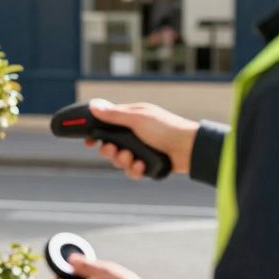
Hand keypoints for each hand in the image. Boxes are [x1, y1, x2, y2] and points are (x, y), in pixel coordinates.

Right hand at [81, 98, 198, 180]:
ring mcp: (141, 150)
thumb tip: (94, 106)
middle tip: (113, 150)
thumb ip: (114, 115)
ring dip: (123, 161)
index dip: (96, 134)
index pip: (107, 126)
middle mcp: (135, 135)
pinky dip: (135, 170)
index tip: (89, 142)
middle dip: (109, 151)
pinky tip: (142, 166)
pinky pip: (133, 171)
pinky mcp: (148, 164)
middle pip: (110, 146)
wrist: (189, 148)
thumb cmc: (166, 128)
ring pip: (120, 161)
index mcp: (131, 119)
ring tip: (133, 158)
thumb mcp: (137, 118)